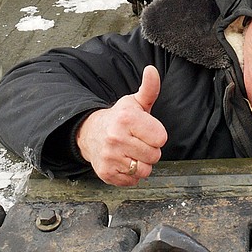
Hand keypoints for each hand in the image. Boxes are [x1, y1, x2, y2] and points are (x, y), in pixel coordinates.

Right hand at [76, 65, 166, 185]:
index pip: (161, 138)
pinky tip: (123, 162)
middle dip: (149, 150)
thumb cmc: (119, 118)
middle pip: (154, 155)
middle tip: (137, 142)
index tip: (145, 131)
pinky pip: (132, 181)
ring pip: (144, 170)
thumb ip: (149, 89)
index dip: (156, 135)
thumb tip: (152, 70)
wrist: (91, 133)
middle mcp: (116, 138)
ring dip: (141, 164)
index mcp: (126, 118)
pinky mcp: (106, 173)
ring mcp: (110, 157)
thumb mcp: (135, 102)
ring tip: (131, 152)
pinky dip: (130, 175)